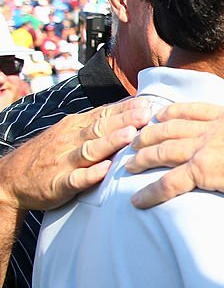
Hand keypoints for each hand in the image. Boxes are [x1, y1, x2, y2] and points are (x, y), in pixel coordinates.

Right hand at [0, 98, 152, 211]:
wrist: (10, 179)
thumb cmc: (50, 154)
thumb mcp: (69, 132)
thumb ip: (96, 123)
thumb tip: (130, 109)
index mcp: (74, 127)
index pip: (103, 114)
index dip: (125, 108)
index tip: (146, 102)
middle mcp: (69, 140)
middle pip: (99, 128)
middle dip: (123, 120)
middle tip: (146, 114)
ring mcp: (63, 162)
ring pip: (89, 150)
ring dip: (110, 142)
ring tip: (130, 135)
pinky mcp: (57, 184)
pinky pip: (75, 179)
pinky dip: (90, 174)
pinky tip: (105, 170)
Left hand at [126, 103, 223, 207]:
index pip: (194, 110)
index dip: (172, 112)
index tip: (159, 114)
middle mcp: (213, 128)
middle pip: (171, 127)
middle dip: (149, 133)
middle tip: (134, 140)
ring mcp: (205, 148)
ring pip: (163, 151)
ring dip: (142, 158)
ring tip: (127, 166)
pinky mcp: (202, 171)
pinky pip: (168, 183)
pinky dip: (150, 192)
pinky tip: (137, 200)